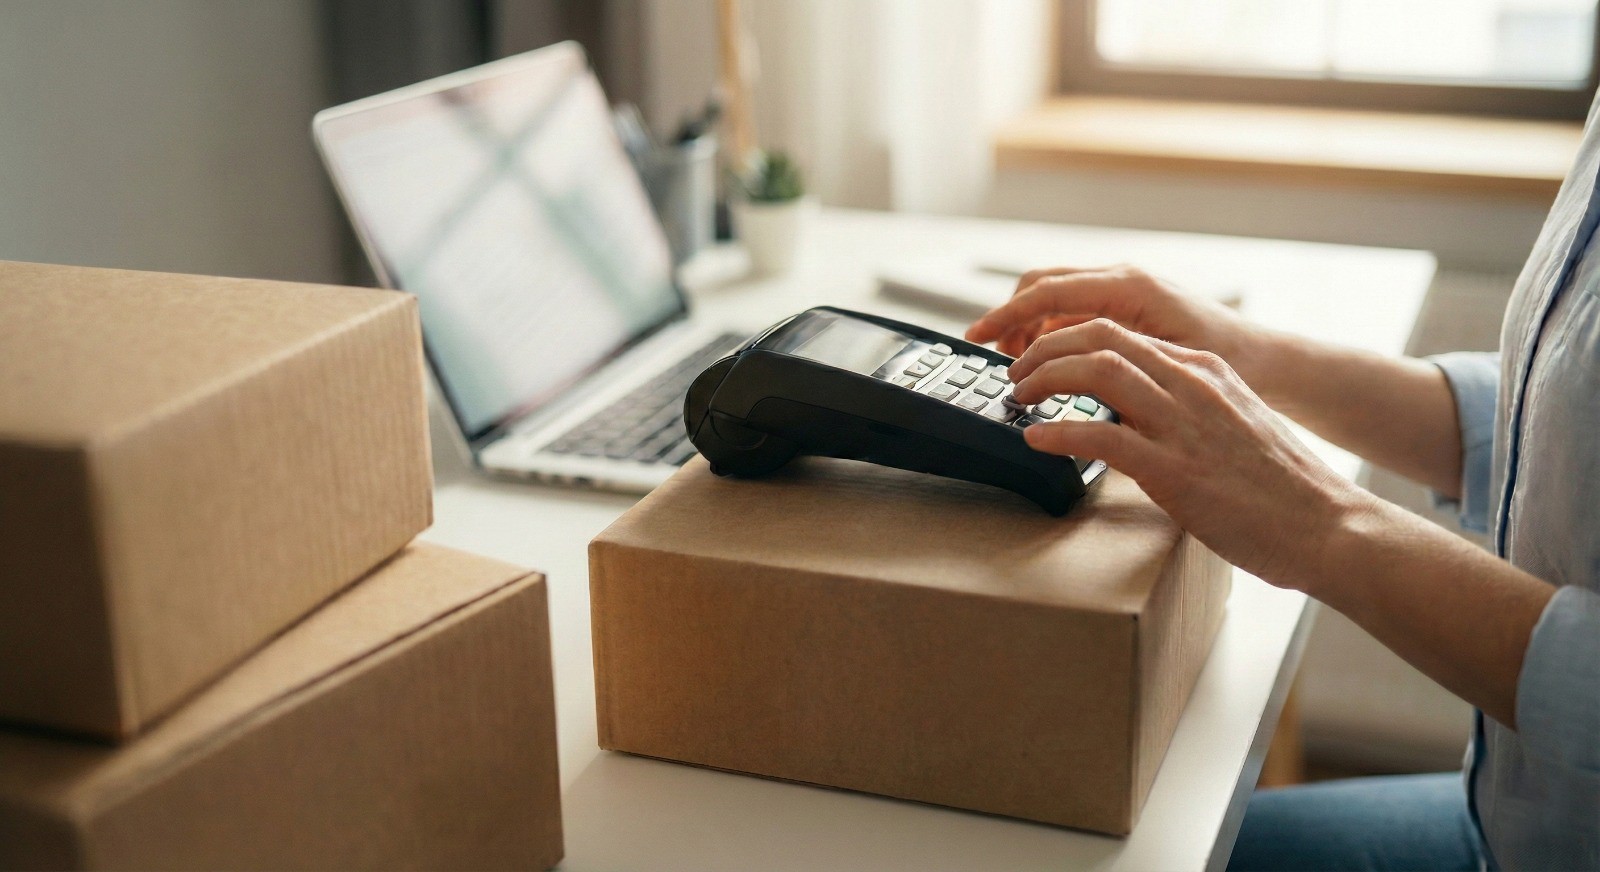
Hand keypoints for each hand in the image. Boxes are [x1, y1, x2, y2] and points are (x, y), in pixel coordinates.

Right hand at [966, 265, 1265, 384]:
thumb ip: (1113, 362)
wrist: (1270, 362)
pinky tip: (1052, 363)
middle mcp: (1124, 279)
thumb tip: (1060, 367)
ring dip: (1029, 327)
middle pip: (1041, 285)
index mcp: (1129, 287)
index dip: (1005, 316)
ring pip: (1054, 296)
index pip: (1046, 292)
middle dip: (1010, 319)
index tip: (976, 338)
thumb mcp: (1168, 365)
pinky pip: (1073, 309)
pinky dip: (1051, 330)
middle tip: (994, 359)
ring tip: (1021, 366)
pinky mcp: (1126, 305)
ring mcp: (1124, 289)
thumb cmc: (1232, 364)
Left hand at [1007, 318, 1373, 586]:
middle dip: (1047, 347)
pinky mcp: (1176, 470)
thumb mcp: (1231, 425)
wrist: (1327, 525)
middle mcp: (1192, 384)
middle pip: (1100, 337)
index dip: (1069, 339)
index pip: (1120, 332)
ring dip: (1045, 379)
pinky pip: (1103, 437)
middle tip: (1018, 373)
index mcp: (1204, 370)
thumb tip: (1133, 419)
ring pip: (1097, 371)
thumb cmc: (1282, 488)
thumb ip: (1187, 411)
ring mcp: (1184, 424)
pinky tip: (1036, 439)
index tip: (1043, 358)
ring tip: (1019, 397)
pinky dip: (1060, 433)